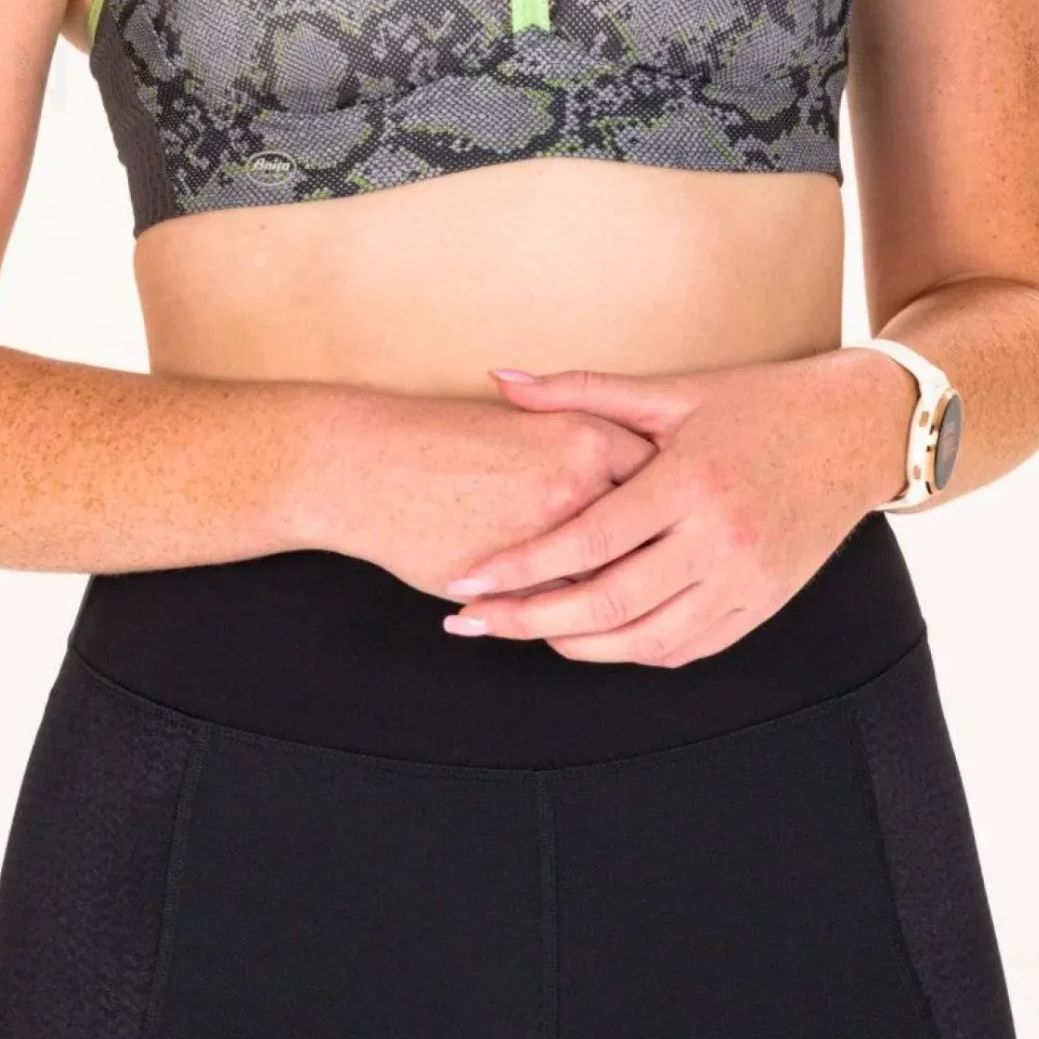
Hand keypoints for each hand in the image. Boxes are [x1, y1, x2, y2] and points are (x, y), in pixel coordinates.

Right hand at [312, 387, 659, 600]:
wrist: (370, 467)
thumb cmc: (443, 442)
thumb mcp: (524, 424)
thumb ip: (582, 451)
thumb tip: (633, 486)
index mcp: (584, 437)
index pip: (659, 477)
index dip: (666, 501)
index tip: (668, 514)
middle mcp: (578, 486)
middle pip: (650, 533)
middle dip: (658, 551)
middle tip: (663, 560)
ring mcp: (551, 537)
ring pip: (616, 578)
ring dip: (623, 591)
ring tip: (629, 595)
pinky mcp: (520, 583)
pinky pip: (569, 607)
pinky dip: (576, 614)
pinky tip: (575, 613)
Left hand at [437, 357, 882, 664]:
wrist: (856, 434)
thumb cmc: (759, 404)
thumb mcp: (673, 391)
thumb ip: (582, 391)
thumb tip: (501, 378)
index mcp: (688, 482)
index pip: (587, 539)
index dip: (521, 566)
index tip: (467, 579)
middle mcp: (718, 540)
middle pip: (606, 602)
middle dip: (528, 619)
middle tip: (471, 622)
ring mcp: (745, 582)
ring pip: (643, 640)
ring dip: (574, 644)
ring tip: (521, 630)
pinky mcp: (763, 606)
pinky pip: (687, 648)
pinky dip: (633, 650)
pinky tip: (592, 638)